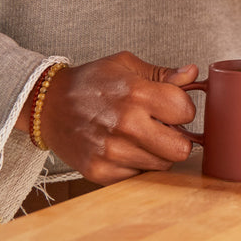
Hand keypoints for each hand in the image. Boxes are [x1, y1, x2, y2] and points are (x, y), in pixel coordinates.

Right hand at [37, 52, 199, 184]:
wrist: (47, 105)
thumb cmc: (89, 82)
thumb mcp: (125, 65)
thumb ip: (163, 73)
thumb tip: (193, 74)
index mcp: (136, 94)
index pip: (186, 112)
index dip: (182, 109)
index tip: (171, 107)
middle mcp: (126, 125)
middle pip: (181, 148)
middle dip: (177, 137)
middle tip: (162, 127)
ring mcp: (112, 152)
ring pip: (162, 165)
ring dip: (157, 152)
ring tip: (140, 136)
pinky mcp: (100, 171)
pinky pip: (139, 175)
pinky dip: (136, 164)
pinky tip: (124, 147)